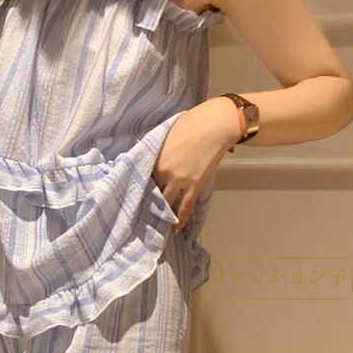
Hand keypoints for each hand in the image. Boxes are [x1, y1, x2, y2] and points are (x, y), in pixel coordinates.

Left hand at [152, 98, 240, 230]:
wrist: (214, 125)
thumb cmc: (191, 123)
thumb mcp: (166, 134)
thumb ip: (158, 149)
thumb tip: (153, 158)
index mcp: (154, 157)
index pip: (143, 178)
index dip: (141, 188)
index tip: (137, 197)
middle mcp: (163, 172)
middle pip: (152, 193)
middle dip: (148, 204)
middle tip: (143, 217)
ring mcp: (179, 180)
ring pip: (166, 203)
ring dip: (162, 215)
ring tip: (157, 226)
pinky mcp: (194, 186)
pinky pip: (184, 207)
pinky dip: (179, 220)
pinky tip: (175, 228)